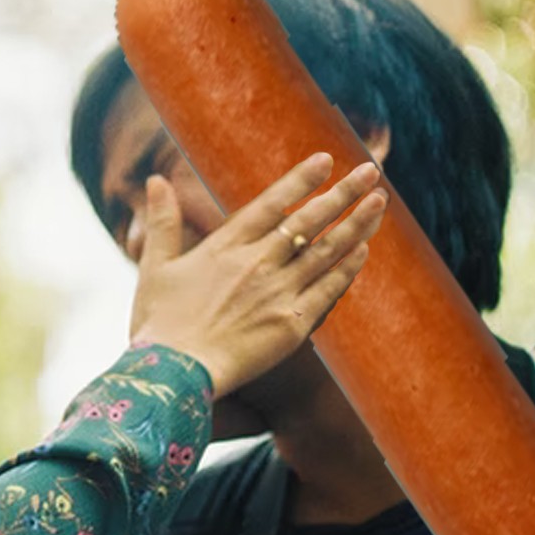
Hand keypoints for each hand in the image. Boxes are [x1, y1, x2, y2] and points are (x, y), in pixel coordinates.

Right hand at [129, 153, 387, 398]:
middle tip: (370, 171)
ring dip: (356, 224)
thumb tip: (155, 179)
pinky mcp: (292, 325)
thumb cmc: (158, 324)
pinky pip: (328, 291)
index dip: (300, 180)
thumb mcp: (155, 266)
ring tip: (379, 202)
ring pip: (326, 251)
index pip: (271, 203)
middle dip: (343, 193)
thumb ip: (162, 221)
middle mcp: (257, 263)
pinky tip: (363, 251)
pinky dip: (347, 269)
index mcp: (225, 246)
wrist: (172, 374)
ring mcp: (278, 293)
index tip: (326, 160)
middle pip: (308, 220)